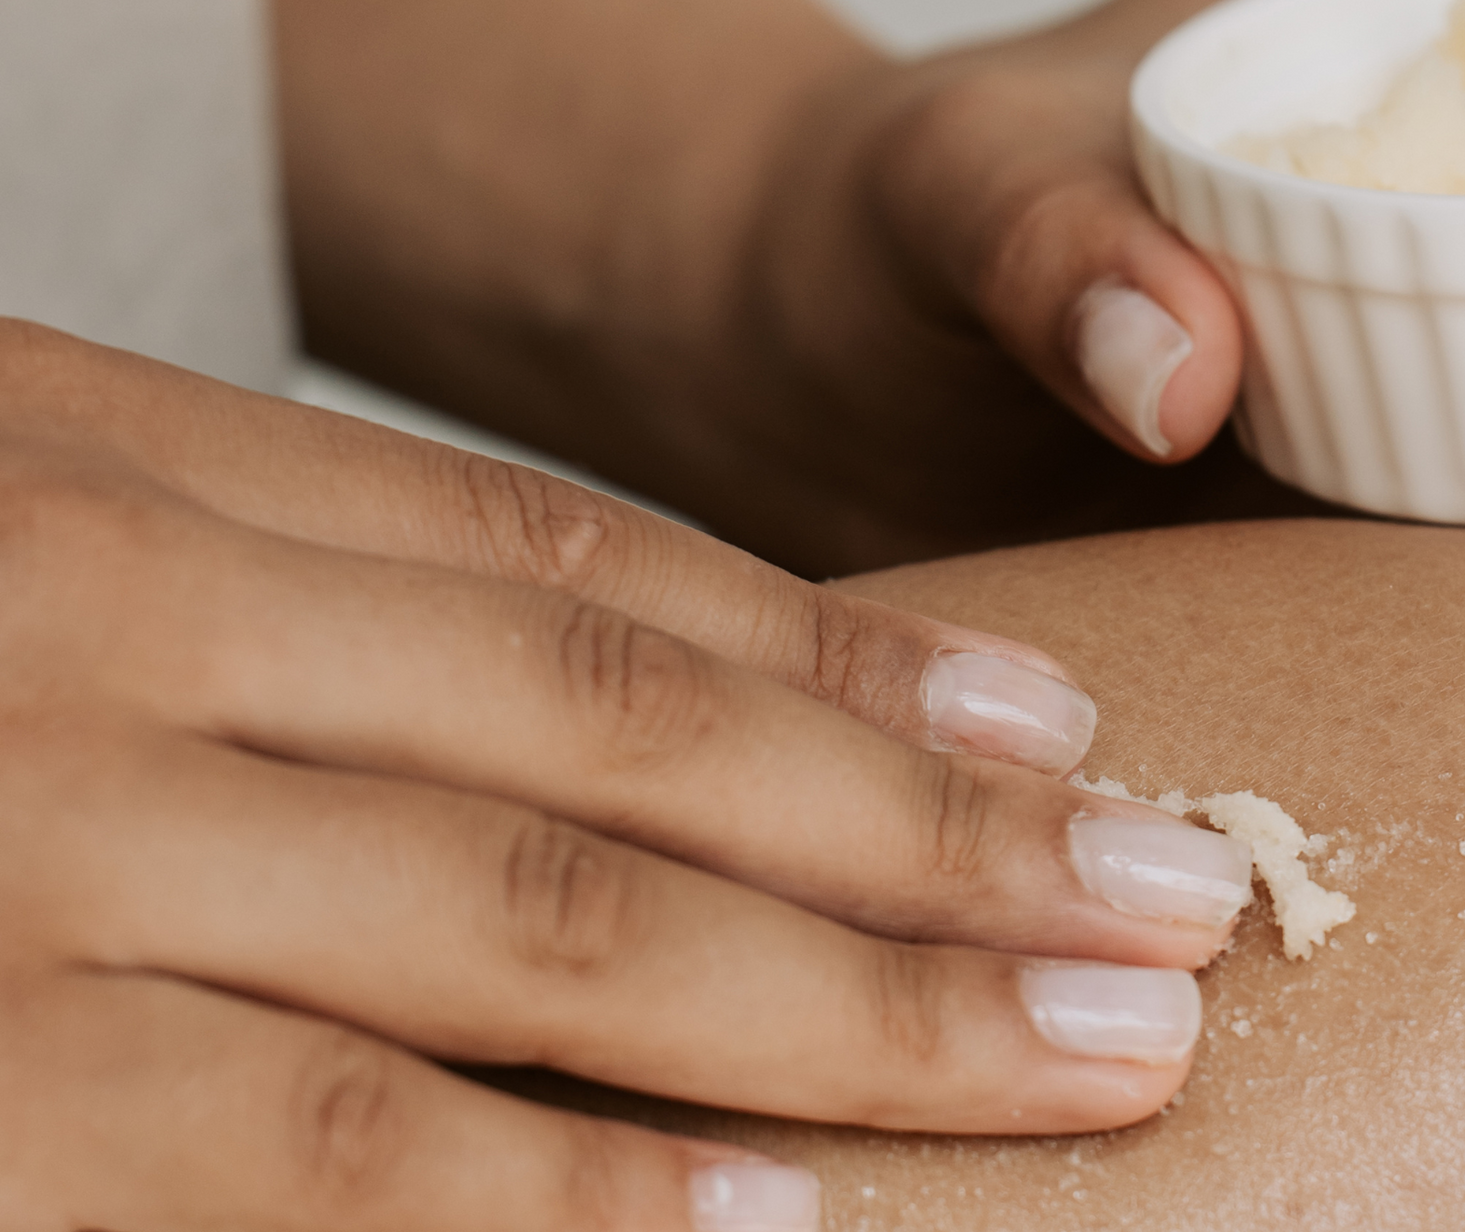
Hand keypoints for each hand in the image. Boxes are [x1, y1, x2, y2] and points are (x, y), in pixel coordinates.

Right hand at [0, 324, 1253, 1229]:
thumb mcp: (28, 563)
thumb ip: (265, 619)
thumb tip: (618, 738)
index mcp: (127, 476)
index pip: (563, 560)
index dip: (842, 653)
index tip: (1061, 727)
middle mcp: (108, 626)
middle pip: (622, 729)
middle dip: (934, 835)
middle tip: (1178, 896)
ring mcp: (46, 847)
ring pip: (550, 922)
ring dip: (863, 1007)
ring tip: (1100, 1055)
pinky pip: (349, 1146)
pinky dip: (588, 1188)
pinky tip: (792, 1219)